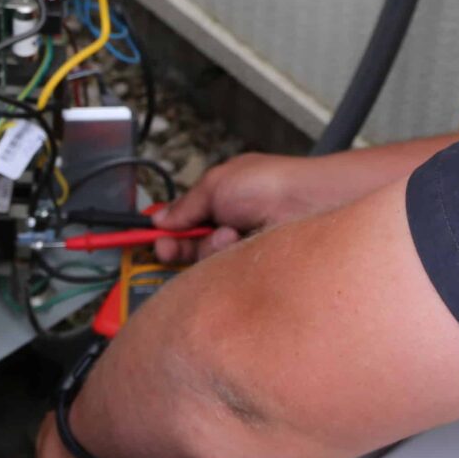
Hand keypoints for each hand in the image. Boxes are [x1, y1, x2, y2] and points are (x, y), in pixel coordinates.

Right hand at [150, 149, 394, 262]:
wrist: (306, 204)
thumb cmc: (269, 184)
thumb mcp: (216, 185)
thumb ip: (185, 205)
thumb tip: (161, 218)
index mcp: (220, 200)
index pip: (183, 223)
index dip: (166, 233)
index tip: (152, 240)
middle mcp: (229, 226)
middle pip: (188, 249)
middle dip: (178, 247)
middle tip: (170, 248)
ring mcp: (240, 248)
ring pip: (204, 263)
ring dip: (208, 248)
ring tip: (228, 233)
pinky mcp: (251, 268)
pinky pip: (223, 274)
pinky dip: (225, 258)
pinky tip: (238, 244)